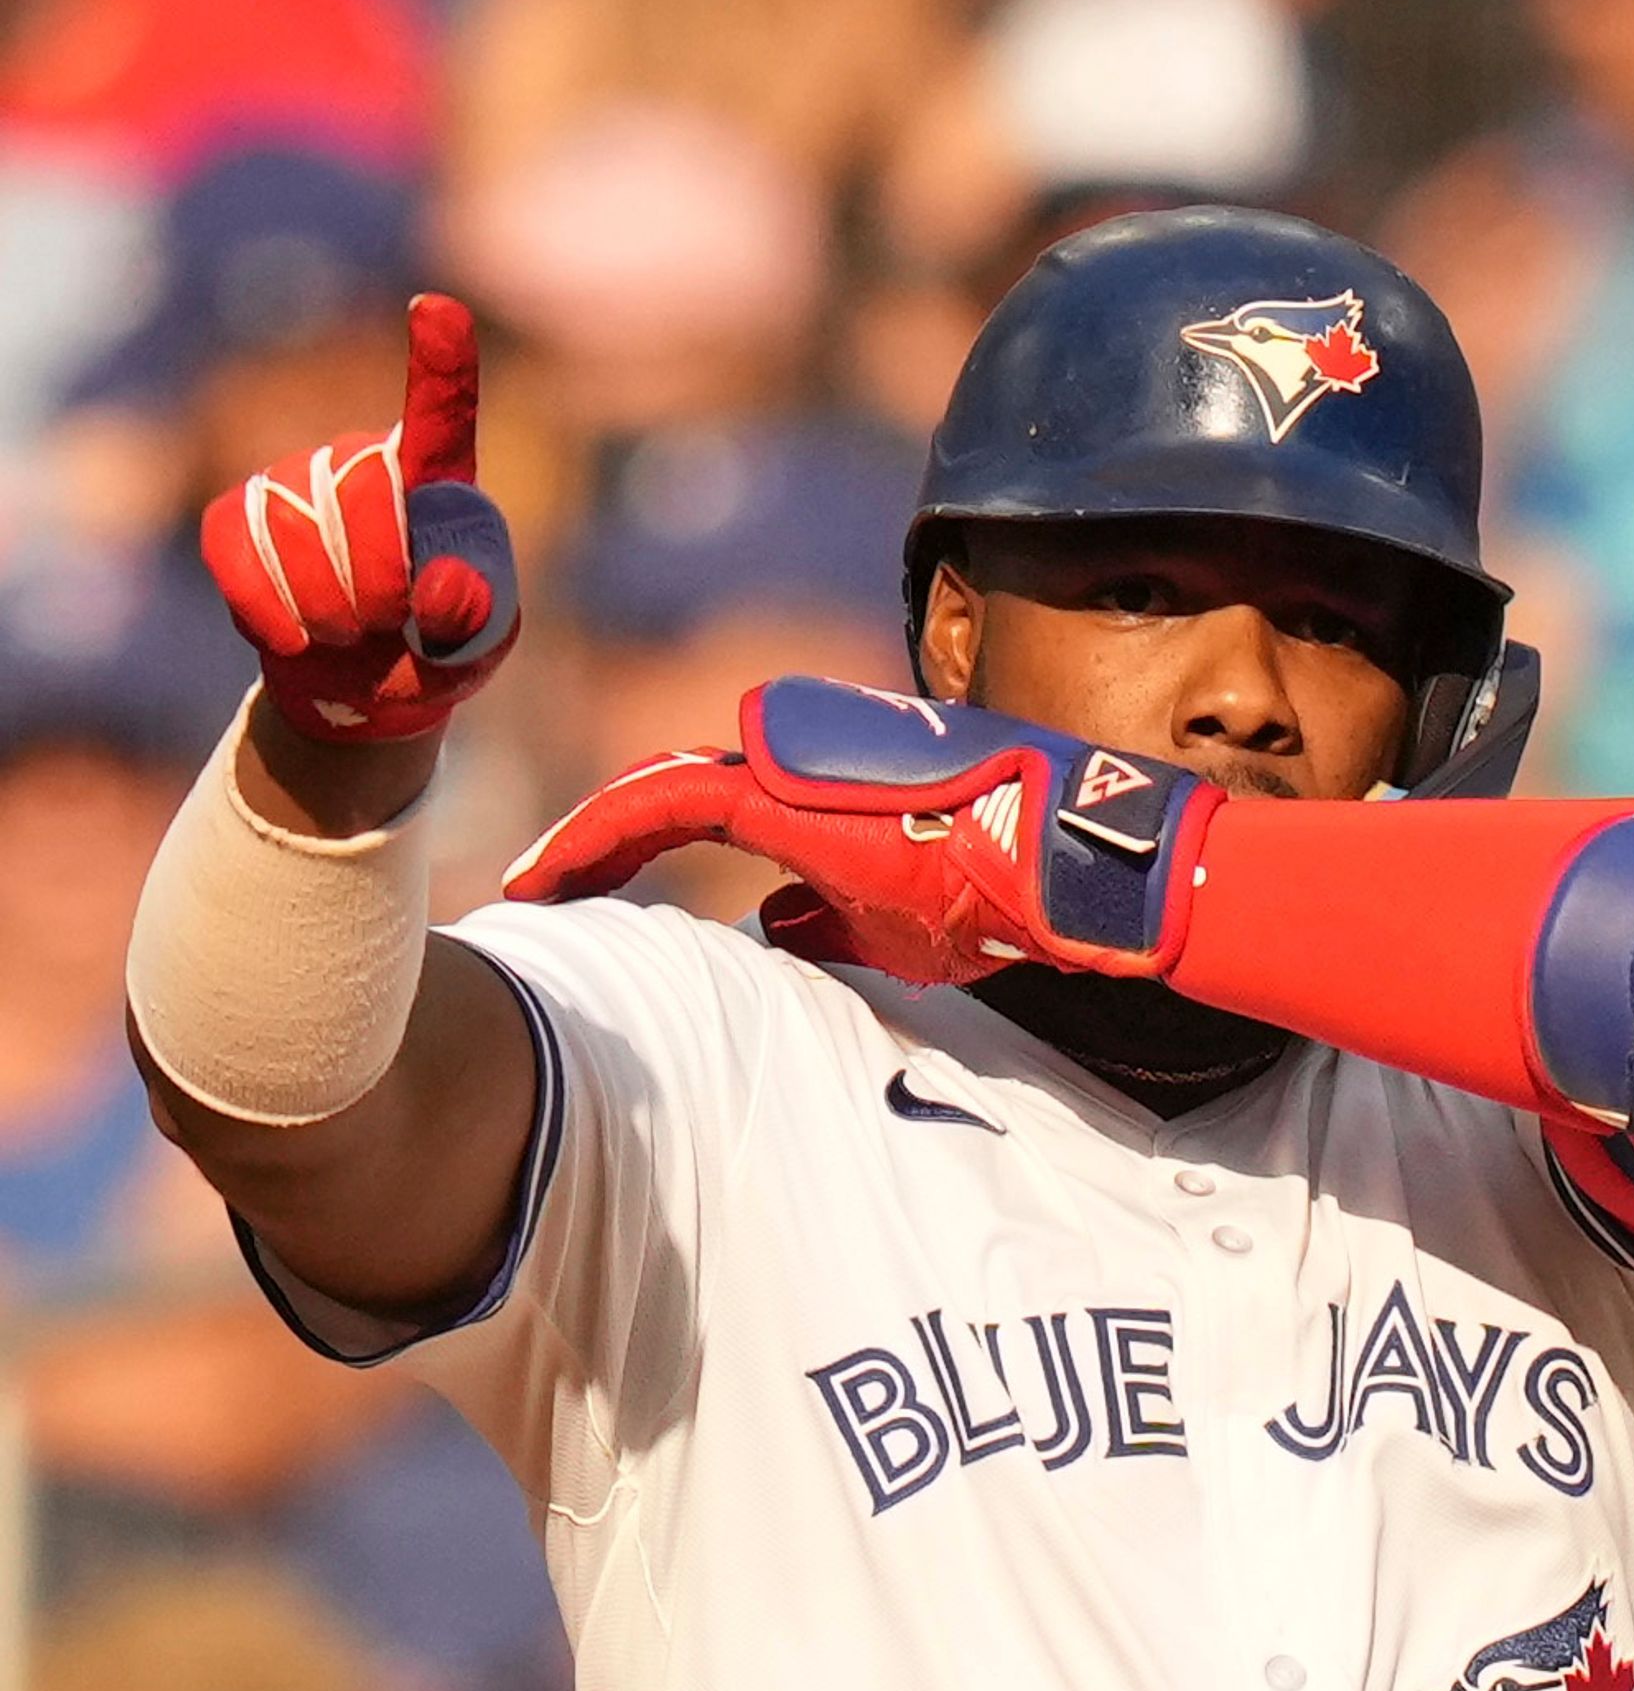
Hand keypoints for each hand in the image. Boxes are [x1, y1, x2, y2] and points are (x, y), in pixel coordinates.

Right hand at [199, 295, 517, 743]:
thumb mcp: (476, 650)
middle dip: (373, 571)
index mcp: (443, 485)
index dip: (439, 364)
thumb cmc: (436, 658)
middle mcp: (367, 463)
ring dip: (323, 603)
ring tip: (347, 636)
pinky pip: (236, 548)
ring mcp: (297, 481)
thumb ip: (471, 619)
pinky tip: (294, 639)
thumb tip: (439, 582)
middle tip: (387, 625)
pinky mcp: (241, 516)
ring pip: (294, 526)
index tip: (437, 308)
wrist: (363, 689)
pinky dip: (264, 606)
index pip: (442, 415)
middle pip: (361, 488)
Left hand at [501, 676, 1214, 984]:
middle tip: (530, 890)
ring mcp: (780, 768)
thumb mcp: (886, 920)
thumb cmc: (988, 892)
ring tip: (526, 887)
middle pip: (661, 796)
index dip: (614, 846)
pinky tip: (547, 878)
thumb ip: (820, 915)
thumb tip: (771, 928)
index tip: (559, 890)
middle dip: (589, 845)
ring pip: (656, 796)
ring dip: (586, 844)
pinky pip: (663, 808)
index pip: (686, 808)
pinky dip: (597, 839)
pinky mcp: (782, 790)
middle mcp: (783, 762)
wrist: (1050, 865)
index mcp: (805, 793)